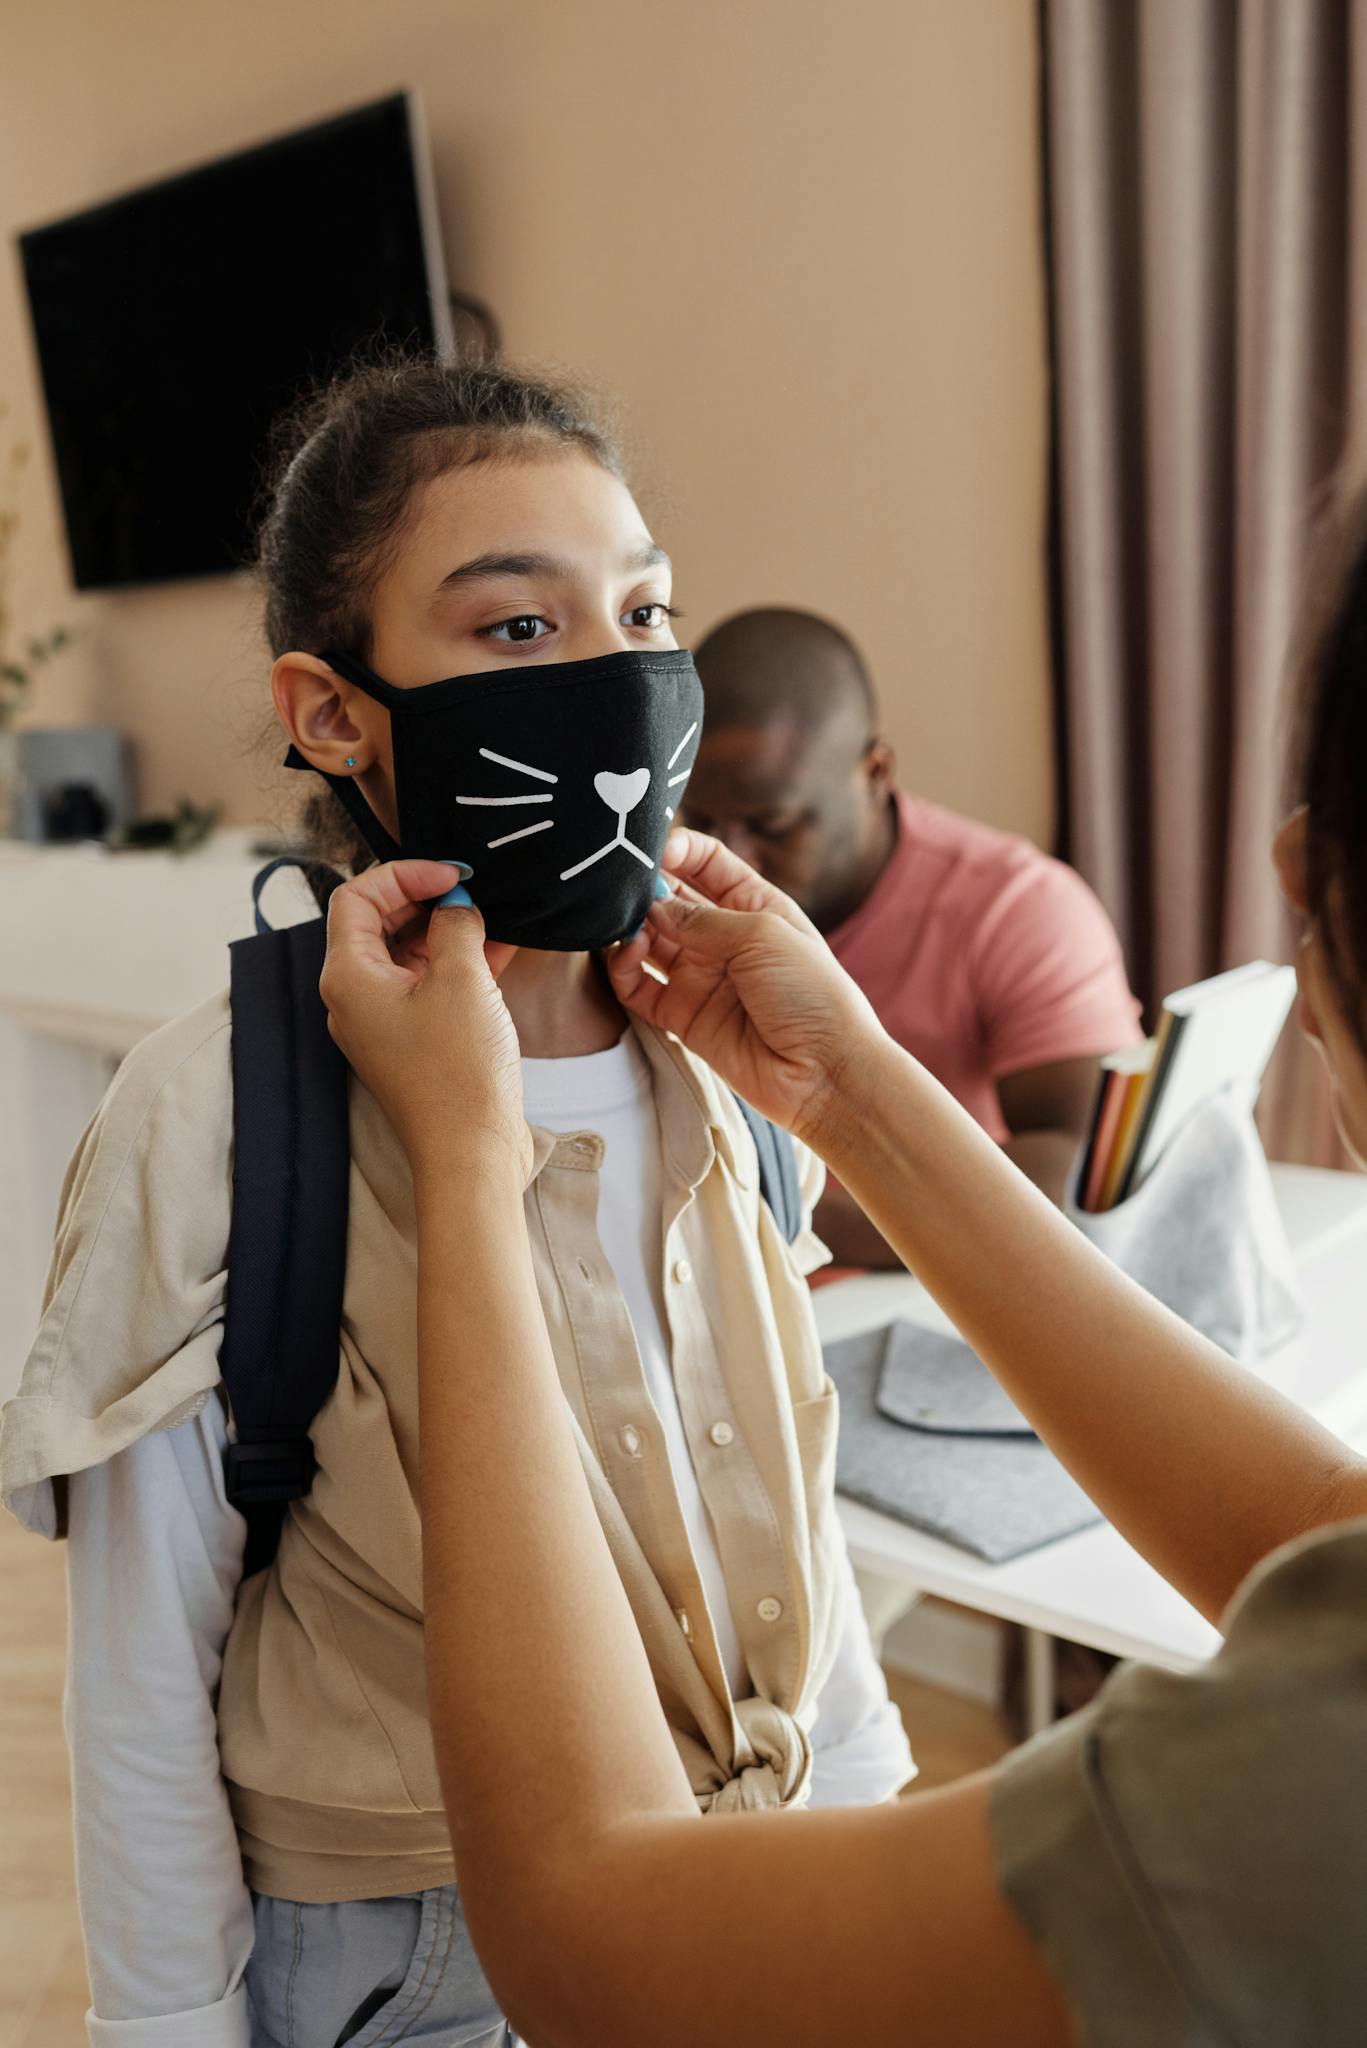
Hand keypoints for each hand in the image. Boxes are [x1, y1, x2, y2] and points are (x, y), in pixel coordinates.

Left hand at [320, 860, 531, 1184]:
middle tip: (473, 890)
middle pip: (377, 923)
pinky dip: (458, 964)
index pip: (356, 897)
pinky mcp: (413, 1043)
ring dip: (447, 930)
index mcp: (347, 976)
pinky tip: (501, 947)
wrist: (472, 1153)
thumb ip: (454, 925)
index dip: (403, 873)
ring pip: (407, 955)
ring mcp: (383, 1023)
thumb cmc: (458, 1070)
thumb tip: (455, 905)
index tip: (451, 874)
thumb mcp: (462, 978)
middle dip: (425, 899)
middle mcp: (354, 998)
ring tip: (494, 914)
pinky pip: (428, 987)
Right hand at [605, 830, 885, 1144]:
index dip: (679, 848)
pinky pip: (638, 986)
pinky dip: (623, 968)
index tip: (652, 846)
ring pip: (648, 940)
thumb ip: (702, 918)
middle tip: (621, 883)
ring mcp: (701, 977)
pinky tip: (627, 953)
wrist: (824, 1073)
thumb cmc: (812, 995)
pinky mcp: (682, 1016)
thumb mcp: (763, 935)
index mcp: (755, 906)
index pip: (707, 863)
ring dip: (629, 927)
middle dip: (645, 887)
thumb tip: (653, 907)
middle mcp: (724, 938)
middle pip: (670, 899)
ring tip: (620, 921)